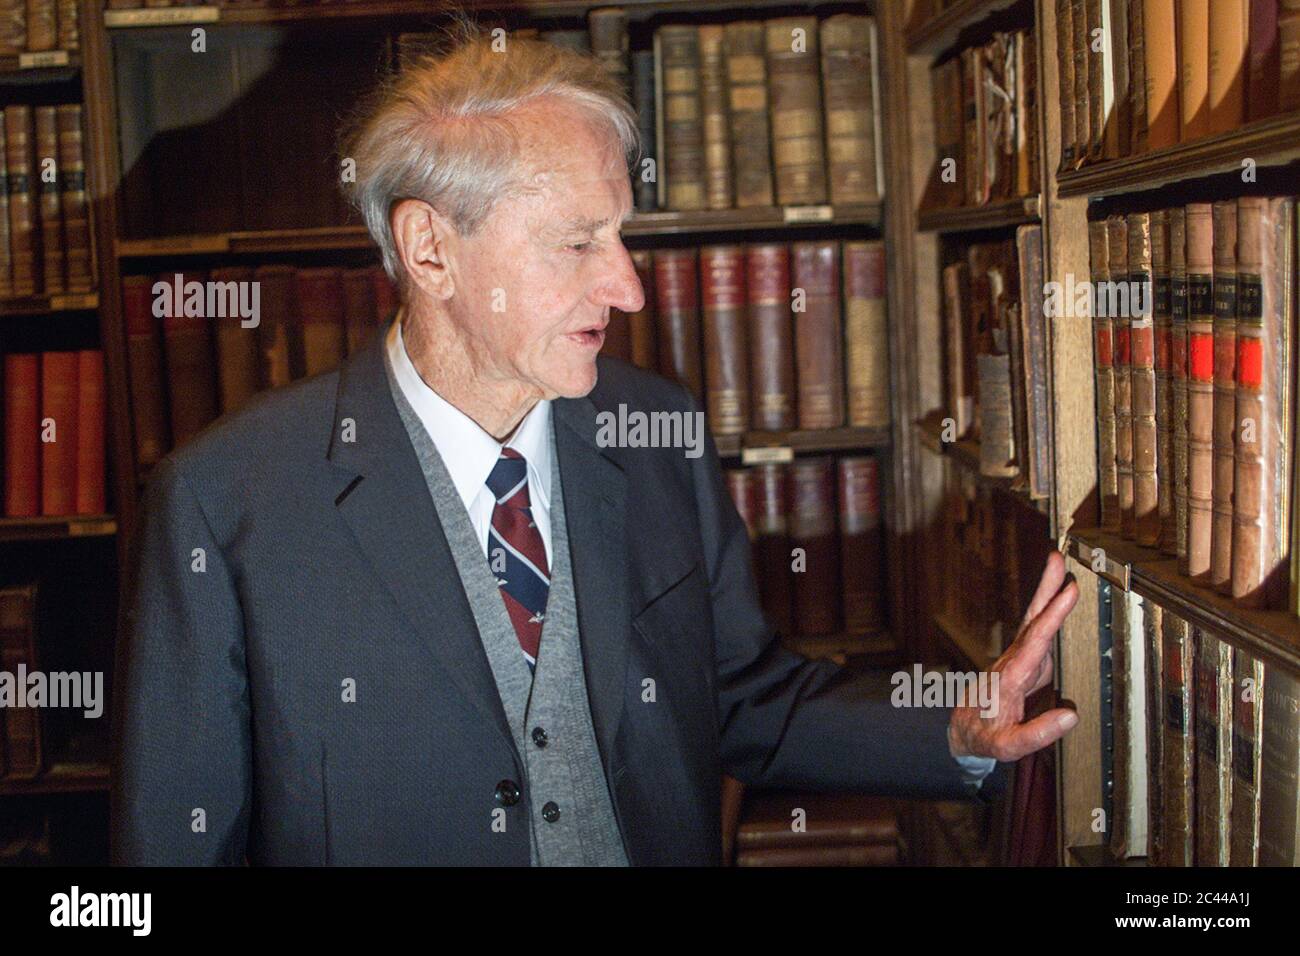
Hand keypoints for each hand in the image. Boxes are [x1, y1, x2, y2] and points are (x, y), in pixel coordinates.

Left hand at [947, 550, 1079, 761]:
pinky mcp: (1021, 664)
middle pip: (1031, 621)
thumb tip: (1071, 716)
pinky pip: (1037, 635)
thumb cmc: (985, 738)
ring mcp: (1016, 661)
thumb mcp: (1008, 746)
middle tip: (1056, 559)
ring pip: (1033, 624)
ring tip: (1062, 571)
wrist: (961, 732)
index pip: (1036, 643)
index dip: (1053, 616)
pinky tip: (1058, 602)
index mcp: (1010, 679)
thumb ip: (1037, 733)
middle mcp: (1012, 663)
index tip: (1069, 592)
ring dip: (1046, 597)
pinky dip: (1047, 615)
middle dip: (1045, 590)